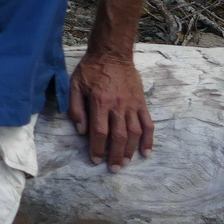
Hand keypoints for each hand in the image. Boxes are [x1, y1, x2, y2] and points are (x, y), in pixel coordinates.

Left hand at [68, 51, 153, 171]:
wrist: (112, 53)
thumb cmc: (90, 69)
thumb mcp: (75, 85)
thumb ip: (76, 108)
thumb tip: (82, 131)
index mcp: (100, 102)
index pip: (99, 132)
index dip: (97, 148)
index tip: (95, 160)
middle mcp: (118, 106)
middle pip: (119, 137)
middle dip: (115, 156)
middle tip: (113, 169)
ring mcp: (132, 105)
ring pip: (134, 133)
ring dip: (131, 151)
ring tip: (126, 163)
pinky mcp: (142, 103)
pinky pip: (148, 124)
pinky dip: (149, 139)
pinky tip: (147, 152)